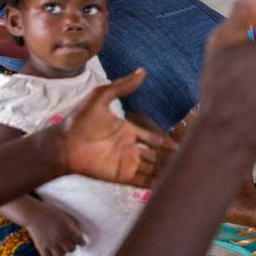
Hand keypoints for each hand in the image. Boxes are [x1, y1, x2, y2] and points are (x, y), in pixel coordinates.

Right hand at [26, 203, 85, 255]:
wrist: (34, 214)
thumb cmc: (51, 213)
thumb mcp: (66, 217)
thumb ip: (73, 226)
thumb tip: (78, 234)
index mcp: (69, 230)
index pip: (80, 242)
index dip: (80, 241)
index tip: (79, 241)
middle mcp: (61, 239)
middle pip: (71, 249)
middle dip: (71, 245)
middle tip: (68, 242)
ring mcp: (51, 244)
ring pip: (61, 255)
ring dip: (62, 250)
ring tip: (59, 246)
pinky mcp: (42, 248)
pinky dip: (51, 255)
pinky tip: (51, 250)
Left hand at [61, 69, 176, 187]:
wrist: (63, 144)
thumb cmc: (80, 120)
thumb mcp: (101, 97)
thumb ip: (123, 86)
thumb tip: (142, 70)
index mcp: (128, 131)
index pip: (154, 138)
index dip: (168, 141)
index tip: (184, 143)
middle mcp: (130, 148)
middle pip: (157, 155)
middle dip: (172, 158)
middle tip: (192, 159)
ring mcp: (127, 163)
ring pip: (154, 168)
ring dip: (168, 171)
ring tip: (187, 173)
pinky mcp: (122, 176)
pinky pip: (144, 181)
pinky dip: (157, 183)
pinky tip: (171, 185)